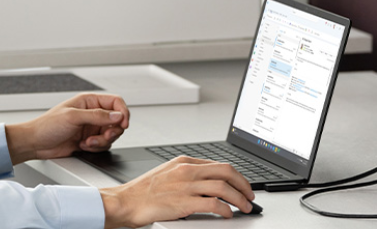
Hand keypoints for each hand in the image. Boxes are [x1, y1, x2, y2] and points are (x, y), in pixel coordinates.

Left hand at [5, 93, 129, 163]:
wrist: (36, 143)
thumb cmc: (48, 126)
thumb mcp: (73, 117)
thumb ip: (97, 116)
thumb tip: (117, 115)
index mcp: (89, 101)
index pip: (115, 102)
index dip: (123, 112)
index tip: (122, 124)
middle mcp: (92, 113)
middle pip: (117, 121)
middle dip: (111, 132)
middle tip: (102, 137)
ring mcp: (91, 127)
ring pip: (111, 135)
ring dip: (101, 141)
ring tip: (87, 142)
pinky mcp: (89, 140)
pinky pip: (103, 145)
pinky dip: (96, 148)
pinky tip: (82, 146)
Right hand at [99, 156, 254, 228]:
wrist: (126, 201)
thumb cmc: (142, 191)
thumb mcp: (166, 173)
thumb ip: (186, 174)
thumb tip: (207, 183)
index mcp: (183, 161)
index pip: (218, 164)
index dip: (235, 176)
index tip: (242, 185)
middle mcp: (186, 170)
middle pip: (226, 171)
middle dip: (243, 184)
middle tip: (250, 195)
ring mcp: (185, 186)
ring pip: (223, 187)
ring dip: (239, 198)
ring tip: (245, 207)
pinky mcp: (184, 202)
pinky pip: (213, 204)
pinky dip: (226, 209)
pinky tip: (228, 214)